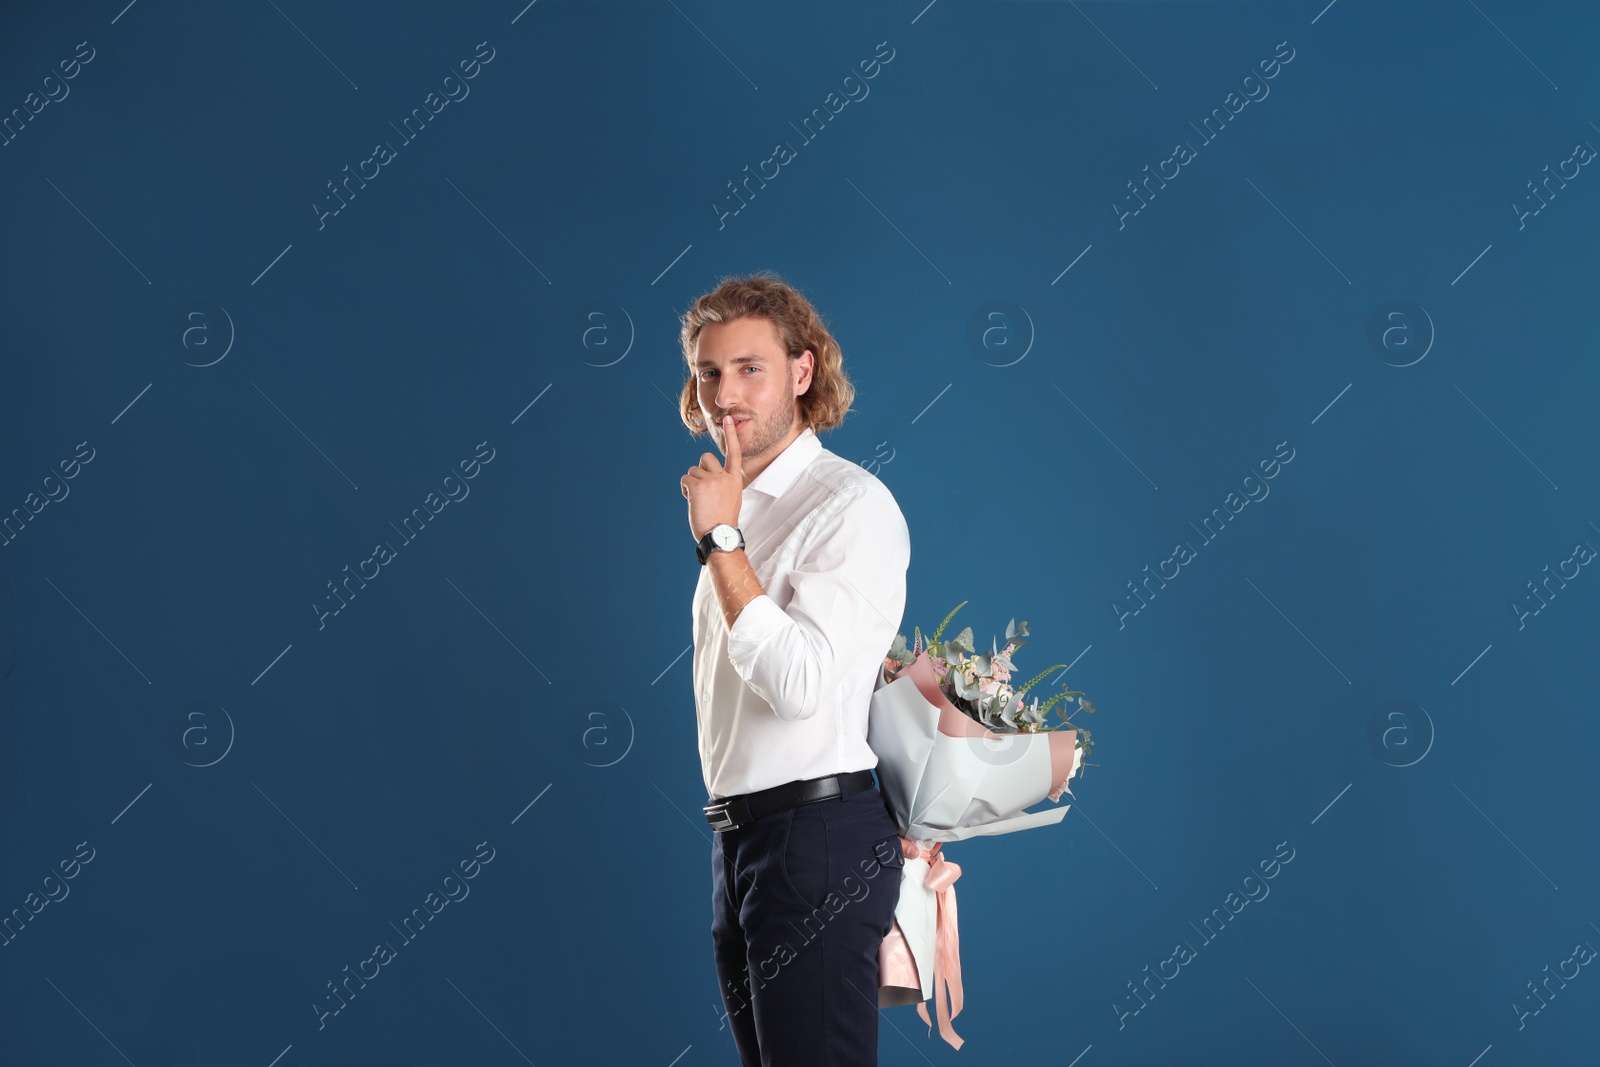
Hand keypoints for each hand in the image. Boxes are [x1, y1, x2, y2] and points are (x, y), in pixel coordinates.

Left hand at [682, 416, 743, 540]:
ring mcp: (712, 480)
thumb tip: (707, 477)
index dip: (730, 435)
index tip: (727, 418)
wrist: (720, 535)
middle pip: (706, 458)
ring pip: (693, 471)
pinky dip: (685, 489)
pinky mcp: (698, 486)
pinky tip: (692, 500)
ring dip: (692, 483)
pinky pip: (685, 479)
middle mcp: (724, 477)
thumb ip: (722, 483)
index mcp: (735, 479)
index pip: (734, 452)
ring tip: (700, 500)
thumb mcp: (730, 497)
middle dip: (700, 469)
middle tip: (703, 487)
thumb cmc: (723, 520)